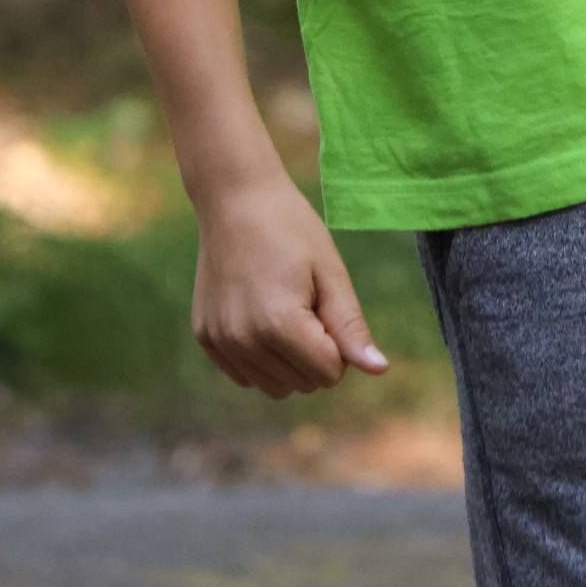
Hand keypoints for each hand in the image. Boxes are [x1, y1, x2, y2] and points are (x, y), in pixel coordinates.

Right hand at [191, 171, 388, 398]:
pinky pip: (246, 375)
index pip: (329, 374)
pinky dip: (262, 357)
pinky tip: (261, 313)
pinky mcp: (205, 337)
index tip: (327, 303)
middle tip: (306, 300)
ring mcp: (221, 342)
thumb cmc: (291, 229)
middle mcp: (245, 342)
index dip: (339, 342)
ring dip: (289, 360)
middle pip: (303, 384)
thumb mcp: (330, 272)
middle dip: (316, 352)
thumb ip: (351, 327)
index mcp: (280, 325)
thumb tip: (380, 370)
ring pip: (274, 387)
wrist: (234, 200)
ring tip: (284, 307)